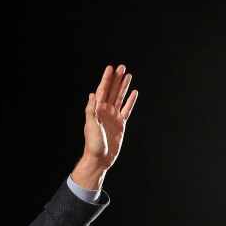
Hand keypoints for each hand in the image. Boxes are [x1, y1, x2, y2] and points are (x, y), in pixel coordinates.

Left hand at [72, 64, 137, 189]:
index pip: (102, 91)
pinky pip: (127, 109)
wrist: (100, 159)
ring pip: (120, 98)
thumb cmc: (93, 144)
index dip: (106, 79)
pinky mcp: (120, 124)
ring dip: (124, 87)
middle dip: (117, 79)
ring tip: (128, 75)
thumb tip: (92, 94)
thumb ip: (91, 110)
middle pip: (112, 91)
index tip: (111, 68)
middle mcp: (105, 111)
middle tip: (122, 67)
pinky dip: (130, 101)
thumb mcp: (90, 126)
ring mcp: (113, 117)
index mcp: (97, 110)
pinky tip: (134, 93)